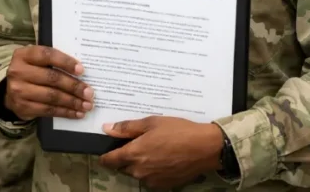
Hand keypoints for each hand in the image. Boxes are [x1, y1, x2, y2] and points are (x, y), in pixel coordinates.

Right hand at [4, 45, 93, 120]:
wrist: (11, 91)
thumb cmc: (31, 72)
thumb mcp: (37, 61)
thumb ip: (54, 61)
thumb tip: (81, 71)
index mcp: (24, 55)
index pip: (48, 55)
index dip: (66, 62)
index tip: (82, 70)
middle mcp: (18, 72)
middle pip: (52, 78)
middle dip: (74, 86)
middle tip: (89, 93)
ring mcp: (19, 91)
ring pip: (51, 96)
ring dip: (72, 102)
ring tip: (86, 105)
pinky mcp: (22, 107)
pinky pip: (48, 110)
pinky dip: (65, 112)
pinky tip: (76, 113)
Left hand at [98, 117, 223, 189]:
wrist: (204, 148)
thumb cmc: (178, 131)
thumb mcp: (152, 122)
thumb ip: (127, 128)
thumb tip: (106, 128)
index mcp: (134, 154)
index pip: (109, 161)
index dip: (105, 156)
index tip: (106, 152)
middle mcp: (139, 171)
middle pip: (123, 167)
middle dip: (125, 158)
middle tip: (139, 144)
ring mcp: (151, 181)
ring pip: (137, 174)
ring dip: (139, 165)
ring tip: (154, 151)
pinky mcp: (163, 186)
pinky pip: (150, 179)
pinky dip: (152, 171)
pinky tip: (163, 160)